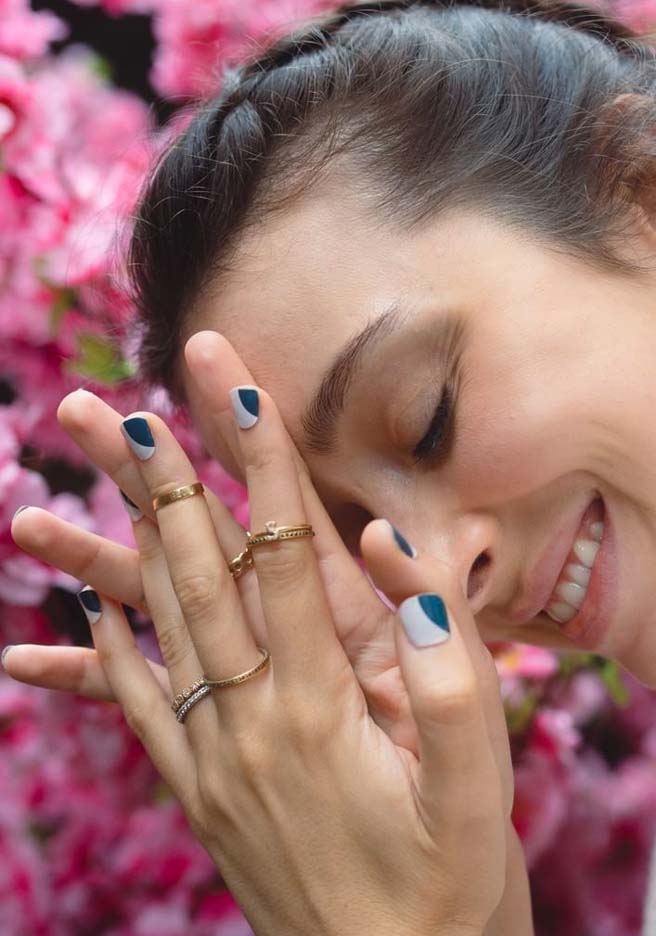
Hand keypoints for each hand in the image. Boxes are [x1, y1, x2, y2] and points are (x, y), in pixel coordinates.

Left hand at [19, 376, 508, 933]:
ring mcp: (213, 759)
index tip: (242, 387)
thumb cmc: (450, 882)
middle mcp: (249, 721)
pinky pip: (138, 707)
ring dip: (125, 545)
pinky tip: (89, 608)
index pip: (284, 554)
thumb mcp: (477, 783)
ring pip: (157, 629)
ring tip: (93, 483)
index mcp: (320, 705)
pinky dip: (107, 650)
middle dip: (169, 483)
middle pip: (200, 577)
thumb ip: (445, 668)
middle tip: (129, 410)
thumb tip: (392, 559)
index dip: (265, 465)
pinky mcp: (199, 793)